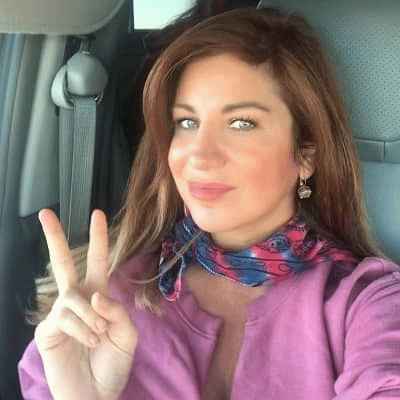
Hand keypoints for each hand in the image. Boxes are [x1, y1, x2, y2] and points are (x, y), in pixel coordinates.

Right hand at [34, 209, 137, 399]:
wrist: (96, 394)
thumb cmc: (112, 363)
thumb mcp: (127, 334)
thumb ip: (117, 310)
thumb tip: (95, 295)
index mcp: (98, 296)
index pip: (97, 262)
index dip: (98, 239)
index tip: (97, 213)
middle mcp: (77, 300)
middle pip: (62, 263)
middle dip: (55, 238)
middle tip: (45, 213)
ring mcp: (60, 314)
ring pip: (72, 298)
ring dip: (91, 318)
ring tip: (99, 337)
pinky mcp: (47, 330)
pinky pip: (64, 318)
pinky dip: (82, 330)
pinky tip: (88, 342)